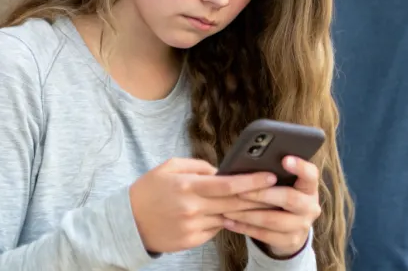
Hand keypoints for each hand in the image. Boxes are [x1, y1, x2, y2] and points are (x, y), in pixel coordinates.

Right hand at [129, 157, 276, 253]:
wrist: (128, 222)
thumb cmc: (150, 189)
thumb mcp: (170, 167)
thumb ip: (198, 166)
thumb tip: (222, 171)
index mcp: (188, 186)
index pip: (227, 185)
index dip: (251, 181)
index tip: (270, 176)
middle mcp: (192, 208)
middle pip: (233, 204)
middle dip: (258, 197)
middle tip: (279, 191)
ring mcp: (192, 227)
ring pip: (227, 218)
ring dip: (247, 211)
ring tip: (266, 203)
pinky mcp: (191, 241)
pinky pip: (216, 229)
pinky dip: (225, 221)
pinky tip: (237, 215)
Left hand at [224, 156, 321, 257]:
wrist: (292, 228)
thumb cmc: (282, 196)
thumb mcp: (286, 184)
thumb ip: (274, 174)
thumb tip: (248, 162)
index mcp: (310, 186)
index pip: (311, 174)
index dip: (300, 167)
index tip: (285, 159)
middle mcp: (310, 206)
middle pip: (289, 198)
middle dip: (261, 194)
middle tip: (240, 191)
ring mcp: (302, 226)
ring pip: (272, 220)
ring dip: (247, 214)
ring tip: (227, 208)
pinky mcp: (290, 241)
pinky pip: (264, 235)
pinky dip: (244, 228)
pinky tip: (229, 221)